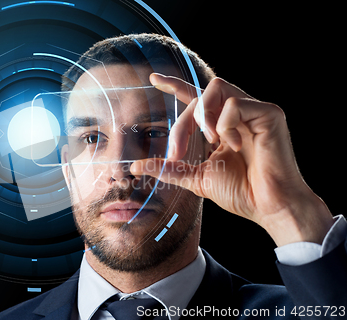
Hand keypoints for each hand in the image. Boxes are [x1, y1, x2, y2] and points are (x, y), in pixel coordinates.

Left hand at [131, 74, 332, 246]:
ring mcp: (255, 111)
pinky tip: (235, 145)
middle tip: (176, 153)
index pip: (197, 98)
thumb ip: (170, 168)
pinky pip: (235, 103)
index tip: (153, 79)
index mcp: (224, 126)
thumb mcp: (197, 178)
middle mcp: (239, 114)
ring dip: (203, 116)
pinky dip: (226, 124)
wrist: (269, 208)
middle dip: (181, 124)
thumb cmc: (241, 193)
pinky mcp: (270, 113)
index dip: (175, 86)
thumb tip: (136, 167)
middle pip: (200, 96)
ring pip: (216, 89)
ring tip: (210, 141)